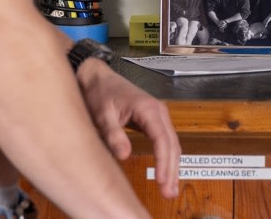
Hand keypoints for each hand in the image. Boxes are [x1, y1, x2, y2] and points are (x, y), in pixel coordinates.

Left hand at [76, 60, 180, 199]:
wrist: (97, 77)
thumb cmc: (100, 92)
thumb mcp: (103, 114)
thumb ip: (113, 134)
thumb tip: (124, 155)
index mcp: (148, 108)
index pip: (162, 139)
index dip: (163, 162)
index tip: (162, 181)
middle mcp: (158, 110)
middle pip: (172, 144)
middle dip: (172, 169)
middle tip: (169, 192)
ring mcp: (158, 114)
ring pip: (172, 144)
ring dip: (172, 166)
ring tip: (170, 189)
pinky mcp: (153, 120)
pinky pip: (166, 141)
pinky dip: (168, 158)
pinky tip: (166, 172)